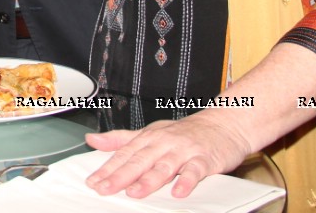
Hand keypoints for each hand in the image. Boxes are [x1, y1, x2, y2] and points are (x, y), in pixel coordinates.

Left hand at [83, 112, 252, 198]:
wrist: (223, 124)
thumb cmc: (184, 132)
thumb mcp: (149, 132)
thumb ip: (121, 139)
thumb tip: (92, 140)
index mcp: (149, 138)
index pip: (124, 154)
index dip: (107, 168)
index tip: (93, 182)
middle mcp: (164, 143)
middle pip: (139, 160)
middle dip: (120, 176)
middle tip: (105, 189)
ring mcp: (184, 150)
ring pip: (164, 166)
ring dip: (149, 180)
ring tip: (134, 192)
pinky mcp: (204, 159)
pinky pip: (194, 171)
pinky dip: (186, 181)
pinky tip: (178, 192)